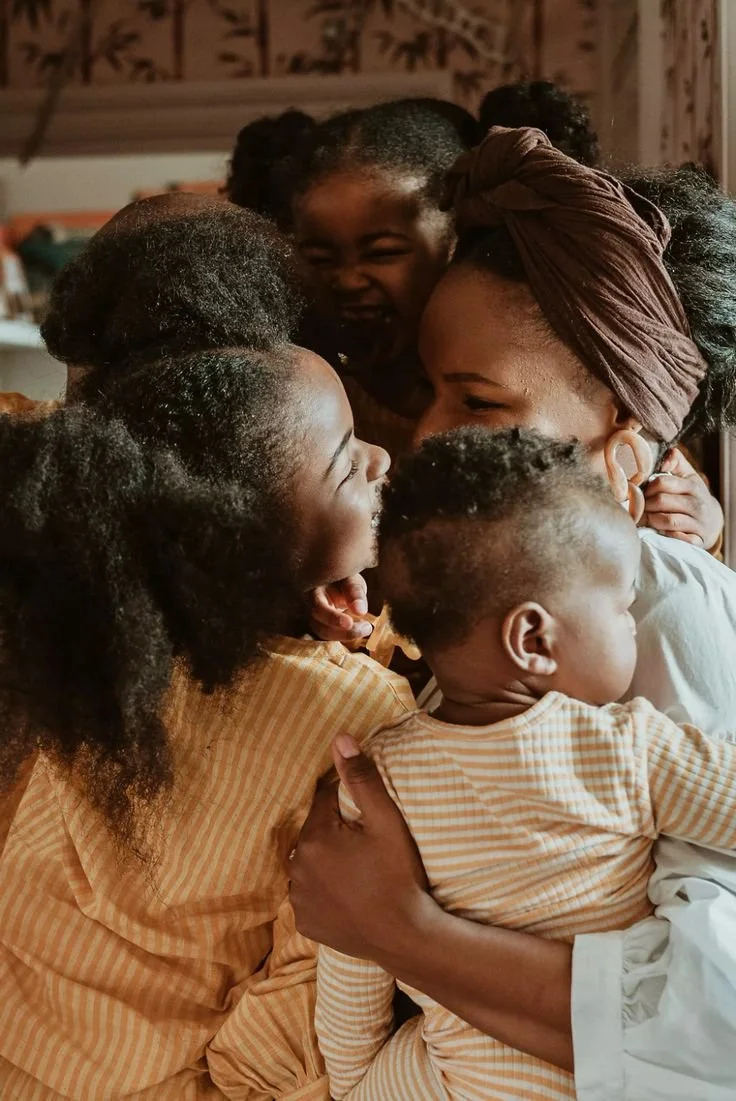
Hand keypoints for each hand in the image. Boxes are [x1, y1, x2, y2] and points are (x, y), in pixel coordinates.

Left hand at [289, 736, 430, 960]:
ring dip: (326, 861)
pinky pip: (309, 895)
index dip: (348, 806)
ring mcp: (298, 898)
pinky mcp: (305, 922)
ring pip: (310, 864)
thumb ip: (361, 778)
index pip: (325, 803)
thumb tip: (339, 738)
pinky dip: (323, 891)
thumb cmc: (398, 874)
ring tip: (358, 871)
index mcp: (313, 837)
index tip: (369, 821)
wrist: (405, 936)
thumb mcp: (386, 821)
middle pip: (315, 833)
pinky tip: (347, 894)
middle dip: (335, 833)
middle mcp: (296, 867)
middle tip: (367, 848)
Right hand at [308, 576, 372, 641]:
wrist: (335, 582)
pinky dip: (346, 636)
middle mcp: (309, 609)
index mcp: (312, 593)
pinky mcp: (322, 628)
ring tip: (367, 627)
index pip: (318, 608)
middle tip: (367, 627)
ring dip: (347, 635)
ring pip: (326, 635)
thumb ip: (355, 593)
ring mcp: (314, 621)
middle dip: (344, 632)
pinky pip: (332, 637)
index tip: (349, 623)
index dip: (333, 618)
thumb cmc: (342, 578)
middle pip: (320, 628)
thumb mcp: (350, 580)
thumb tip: (360, 611)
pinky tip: (361, 628)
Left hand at [642, 447, 722, 550]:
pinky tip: (658, 532)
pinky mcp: (697, 541)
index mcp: (693, 486)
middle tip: (638, 508)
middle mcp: (697, 505)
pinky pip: (676, 539)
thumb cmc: (693, 496)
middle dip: (645, 505)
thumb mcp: (688, 476)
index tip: (641, 493)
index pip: (662, 482)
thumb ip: (676, 462)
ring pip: (666, 521)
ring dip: (651, 520)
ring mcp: (698, 524)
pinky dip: (664, 536)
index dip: (647, 488)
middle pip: (661, 502)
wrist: (713, 521)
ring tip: (646, 518)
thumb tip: (670, 451)